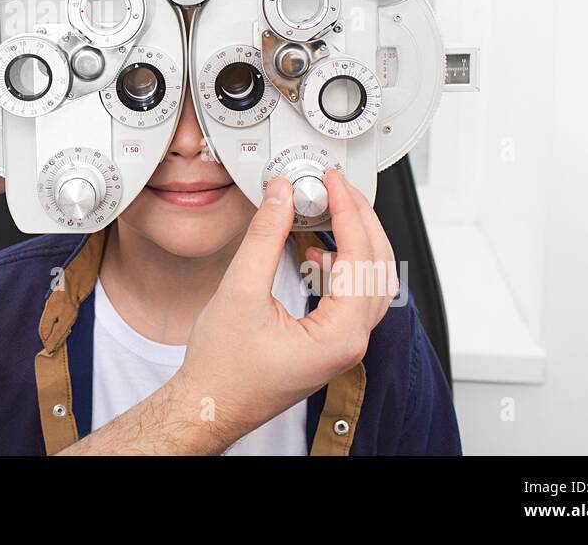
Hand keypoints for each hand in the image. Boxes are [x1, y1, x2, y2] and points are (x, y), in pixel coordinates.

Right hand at [174, 168, 397, 442]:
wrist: (210, 402)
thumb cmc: (223, 368)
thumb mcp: (240, 290)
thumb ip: (264, 237)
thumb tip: (281, 197)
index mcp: (339, 335)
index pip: (359, 257)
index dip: (348, 211)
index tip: (334, 184)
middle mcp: (350, 342)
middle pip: (376, 267)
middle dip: (361, 221)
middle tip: (339, 188)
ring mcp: (342, 344)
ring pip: (369, 282)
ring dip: (356, 242)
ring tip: (334, 211)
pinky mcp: (329, 342)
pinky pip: (352, 297)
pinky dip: (343, 266)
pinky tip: (320, 253)